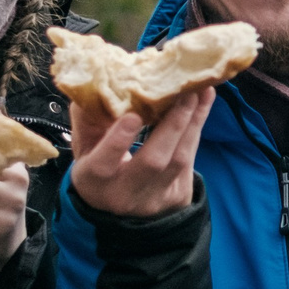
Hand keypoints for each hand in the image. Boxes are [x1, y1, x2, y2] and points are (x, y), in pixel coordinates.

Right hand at [68, 87, 212, 217]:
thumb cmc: (99, 166)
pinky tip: (204, 102)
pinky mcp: (177, 195)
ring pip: (178, 160)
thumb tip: (98, 81)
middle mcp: (125, 195)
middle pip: (153, 162)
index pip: (104, 165)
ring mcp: (154, 198)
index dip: (117, 142)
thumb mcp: (85, 147)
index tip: (132, 115)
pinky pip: (190, 158)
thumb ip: (87, 119)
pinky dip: (196, 127)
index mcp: (93, 182)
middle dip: (171, 124)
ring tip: (200, 90)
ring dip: (191, 122)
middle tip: (184, 91)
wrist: (118, 208)